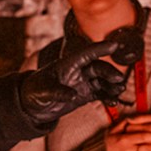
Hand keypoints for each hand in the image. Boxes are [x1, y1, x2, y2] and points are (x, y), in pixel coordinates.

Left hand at [19, 29, 144, 124]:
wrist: (31, 106)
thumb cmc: (34, 91)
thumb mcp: (42, 91)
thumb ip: (57, 92)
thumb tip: (73, 94)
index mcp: (67, 64)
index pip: (86, 53)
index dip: (100, 48)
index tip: (115, 44)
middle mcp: (77, 71)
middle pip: (97, 68)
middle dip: (110, 72)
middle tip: (118, 80)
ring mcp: (82, 83)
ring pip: (102, 81)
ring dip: (112, 85)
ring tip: (119, 92)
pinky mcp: (84, 95)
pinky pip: (100, 94)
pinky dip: (108, 97)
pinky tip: (114, 102)